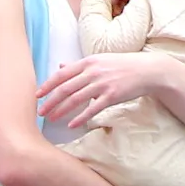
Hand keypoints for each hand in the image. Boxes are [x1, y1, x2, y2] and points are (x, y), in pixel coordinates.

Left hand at [36, 51, 171, 126]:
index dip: (47, 85)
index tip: (37, 95)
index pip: (62, 74)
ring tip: (52, 119)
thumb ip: (79, 65)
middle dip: (50, 100)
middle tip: (40, 111)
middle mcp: (93, 72)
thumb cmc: (122, 66)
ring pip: (76, 99)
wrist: (147, 71)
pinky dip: (80, 118)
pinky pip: (92, 109)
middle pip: (65, 88)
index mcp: (88, 62)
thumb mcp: (99, 61)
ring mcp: (102, 84)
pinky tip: (71, 125)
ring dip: (61, 110)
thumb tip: (60, 66)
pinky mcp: (112, 96)